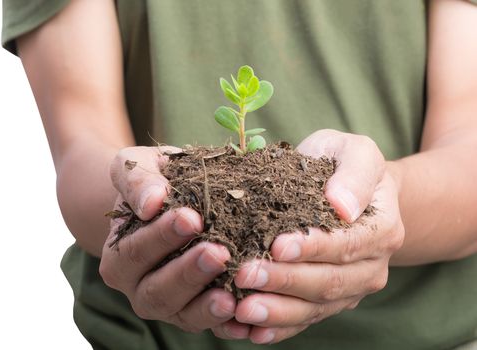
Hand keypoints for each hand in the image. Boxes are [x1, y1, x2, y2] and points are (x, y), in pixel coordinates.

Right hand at [99, 146, 236, 332]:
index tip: (192, 218)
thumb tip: (151, 203)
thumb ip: (136, 181)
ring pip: (183, 315)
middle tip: (218, 253)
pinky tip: (247, 321)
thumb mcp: (135, 168)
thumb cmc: (152, 181)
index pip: (136, 251)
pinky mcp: (195, 315)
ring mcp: (168, 306)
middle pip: (157, 291)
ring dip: (207, 307)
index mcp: (118, 257)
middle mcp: (138, 288)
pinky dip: (228, 327)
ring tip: (232, 296)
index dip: (162, 237)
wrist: (167, 200)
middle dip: (188, 274)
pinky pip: (211, 328)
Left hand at [214, 129, 404, 343]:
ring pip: (315, 307)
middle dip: (284, 281)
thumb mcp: (355, 152)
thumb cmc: (344, 165)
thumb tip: (341, 206)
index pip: (347, 244)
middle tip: (244, 275)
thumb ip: (354, 174)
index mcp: (382, 229)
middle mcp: (372, 267)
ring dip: (278, 311)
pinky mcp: (329, 302)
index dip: (312, 247)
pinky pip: (305, 320)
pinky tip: (250, 330)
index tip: (277, 245)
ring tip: (242, 309)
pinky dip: (278, 328)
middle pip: (329, 281)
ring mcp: (351, 289)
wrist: (350, 190)